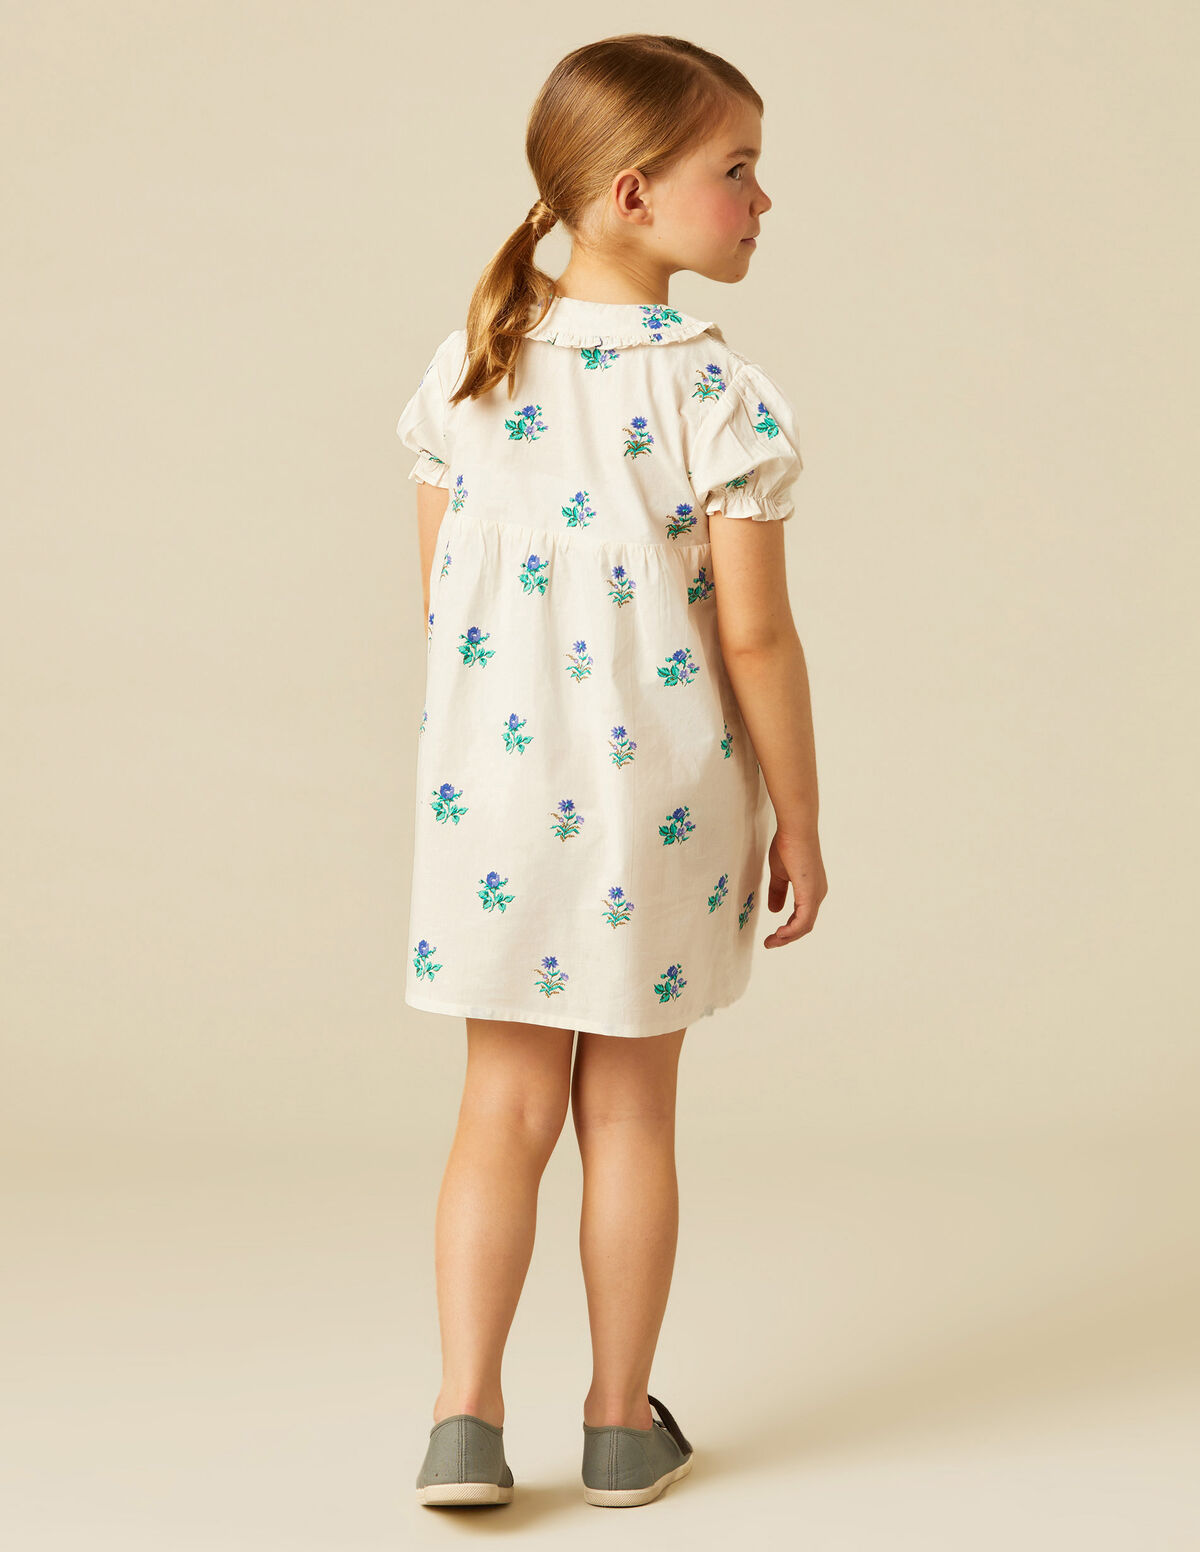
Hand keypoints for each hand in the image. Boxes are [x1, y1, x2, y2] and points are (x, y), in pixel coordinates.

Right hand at [763, 826, 826, 946]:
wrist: (795, 829)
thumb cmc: (787, 845)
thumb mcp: (779, 873)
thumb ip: (777, 892)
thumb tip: (774, 911)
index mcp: (811, 890)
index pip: (802, 917)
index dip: (787, 929)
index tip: (772, 936)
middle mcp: (818, 894)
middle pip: (805, 926)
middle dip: (787, 937)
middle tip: (769, 943)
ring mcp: (816, 895)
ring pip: (804, 926)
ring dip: (787, 937)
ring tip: (771, 942)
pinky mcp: (810, 894)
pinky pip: (803, 920)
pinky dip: (791, 930)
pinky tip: (779, 934)